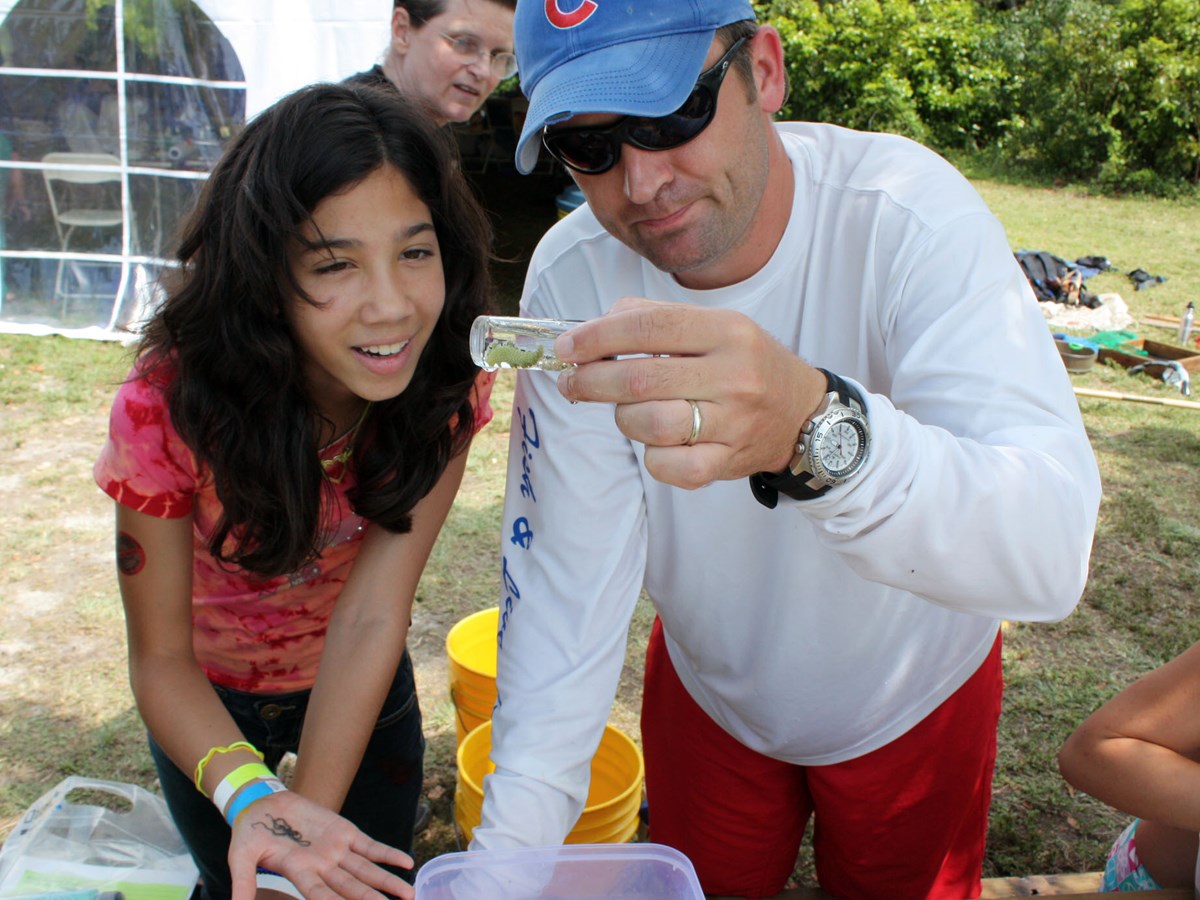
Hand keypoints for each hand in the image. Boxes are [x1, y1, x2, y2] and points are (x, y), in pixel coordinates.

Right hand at [228, 790, 414, 899]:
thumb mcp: (240, 857)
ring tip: (408, 894)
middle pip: (351, 888)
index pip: (319, 894)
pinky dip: (387, 854)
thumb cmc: (249, 833)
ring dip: (387, 882)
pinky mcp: (344, 832)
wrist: (262, 804)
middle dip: (371, 899)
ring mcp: (335, 850)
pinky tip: (405, 863)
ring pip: (366, 871)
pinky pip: (370, 846)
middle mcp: (322, 866)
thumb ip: (243, 881)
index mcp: (299, 873)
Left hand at [554, 297, 826, 488]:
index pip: (650, 327)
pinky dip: (652, 457)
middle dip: (591, 381)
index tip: (567, 347)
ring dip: (623, 418)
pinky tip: (657, 445)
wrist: (801, 413)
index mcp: (727, 331)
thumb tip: (594, 328)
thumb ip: (655, 319)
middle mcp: (734, 375)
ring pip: (651, 424)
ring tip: (626, 412)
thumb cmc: (744, 364)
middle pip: (641, 379)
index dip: (598, 337)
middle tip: (571, 382)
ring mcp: (733, 422)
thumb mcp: (714, 326)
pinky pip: (670, 467)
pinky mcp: (728, 462)